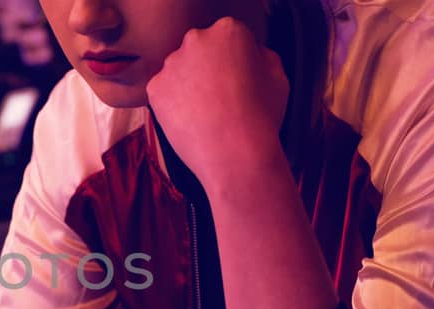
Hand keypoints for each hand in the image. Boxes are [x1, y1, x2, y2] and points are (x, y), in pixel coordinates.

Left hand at [145, 17, 288, 184]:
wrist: (233, 153)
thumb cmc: (260, 116)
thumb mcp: (278, 76)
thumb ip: (262, 56)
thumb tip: (251, 56)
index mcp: (228, 31)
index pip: (229, 37)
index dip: (236, 61)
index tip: (240, 78)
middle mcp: (195, 40)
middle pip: (201, 50)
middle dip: (209, 68)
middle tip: (223, 96)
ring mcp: (172, 64)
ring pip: (181, 70)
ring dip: (190, 84)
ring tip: (208, 113)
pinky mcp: (155, 88)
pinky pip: (165, 91)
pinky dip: (175, 103)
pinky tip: (192, 119)